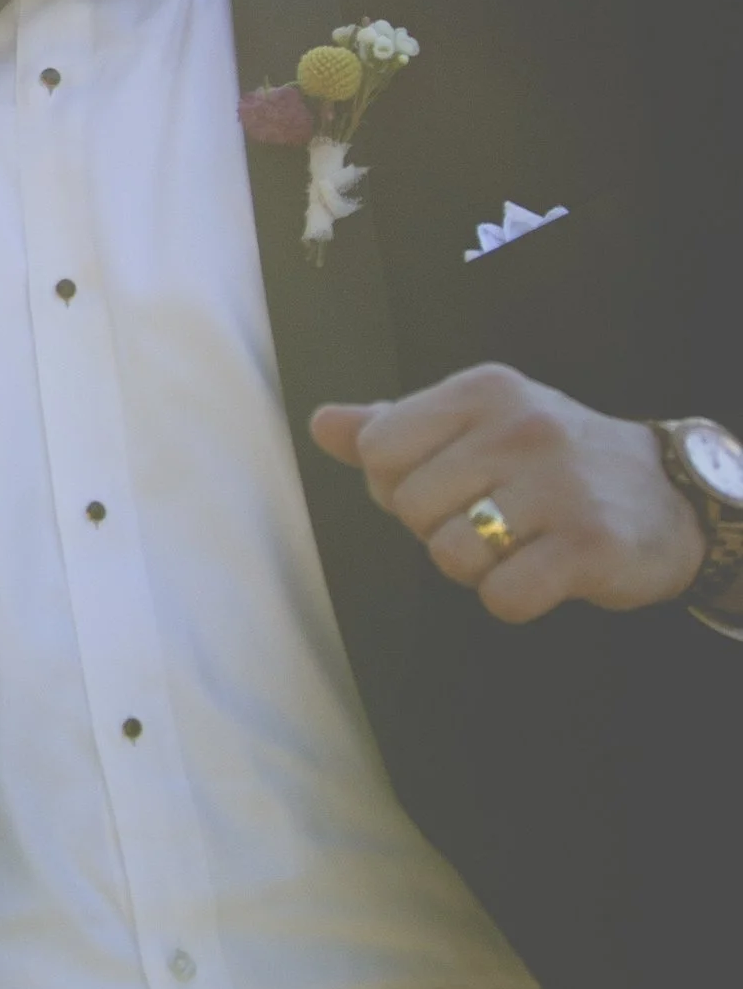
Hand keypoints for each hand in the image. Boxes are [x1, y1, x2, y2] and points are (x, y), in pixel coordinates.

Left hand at [311, 366, 704, 625]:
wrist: (667, 496)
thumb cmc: (550, 462)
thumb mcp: (478, 425)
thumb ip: (397, 426)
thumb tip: (322, 423)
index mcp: (483, 390)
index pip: (379, 449)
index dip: (398, 484)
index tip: (448, 484)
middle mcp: (520, 426)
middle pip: (409, 508)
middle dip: (437, 528)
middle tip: (492, 518)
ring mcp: (558, 485)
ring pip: (448, 555)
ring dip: (476, 567)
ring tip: (519, 542)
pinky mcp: (589, 544)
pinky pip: (502, 596)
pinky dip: (514, 598)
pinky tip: (545, 571)